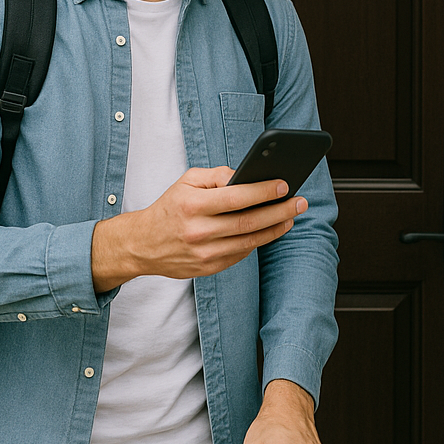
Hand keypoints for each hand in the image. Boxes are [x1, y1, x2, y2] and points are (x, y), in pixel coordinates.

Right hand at [91, 167, 306, 291]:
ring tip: (291, 216)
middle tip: (300, 202)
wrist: (142, 245)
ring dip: (275, 228)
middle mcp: (198, 231)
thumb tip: (247, 175)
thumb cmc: (170, 207)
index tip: (284, 185)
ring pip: (249, 241)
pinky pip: (241, 254)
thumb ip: (217, 175)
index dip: (263, 191)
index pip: (235, 198)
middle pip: (248, 222)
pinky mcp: (208, 268)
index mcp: (192, 205)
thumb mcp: (186, 182)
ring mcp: (204, 254)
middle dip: (279, 211)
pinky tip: (271, 229)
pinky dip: (258, 241)